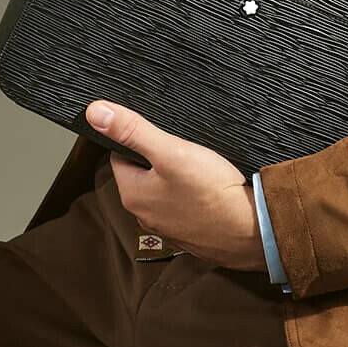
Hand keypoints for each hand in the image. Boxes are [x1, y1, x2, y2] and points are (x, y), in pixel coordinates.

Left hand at [86, 99, 264, 272]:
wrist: (252, 232)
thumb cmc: (212, 193)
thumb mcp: (171, 151)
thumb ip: (133, 130)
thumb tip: (95, 112)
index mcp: (133, 195)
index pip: (121, 156)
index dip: (139, 139)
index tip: (160, 135)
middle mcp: (145, 215)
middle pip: (144, 174)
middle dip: (161, 159)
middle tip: (185, 152)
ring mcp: (169, 227)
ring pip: (166, 191)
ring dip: (178, 179)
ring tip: (200, 170)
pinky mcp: (192, 233)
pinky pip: (186, 207)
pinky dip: (195, 197)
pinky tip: (211, 190)